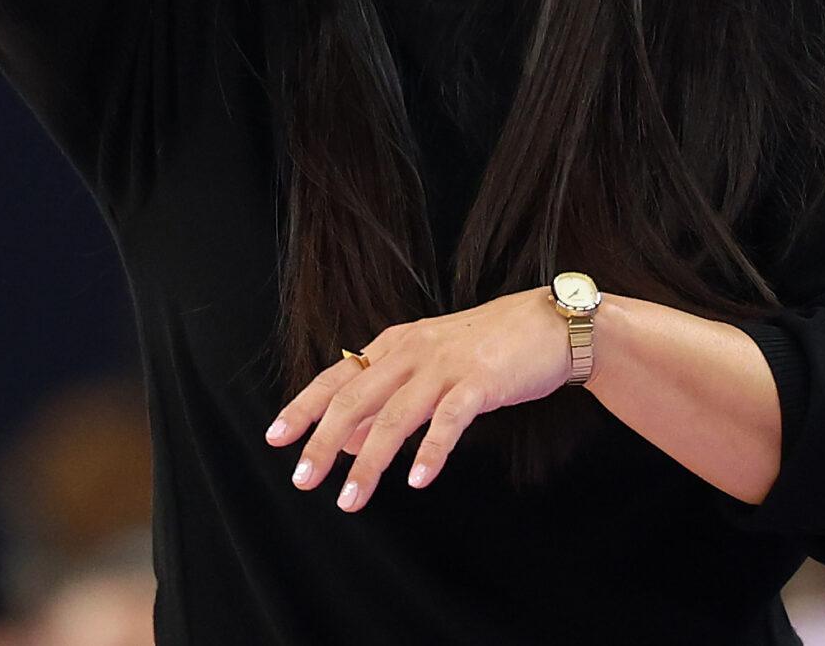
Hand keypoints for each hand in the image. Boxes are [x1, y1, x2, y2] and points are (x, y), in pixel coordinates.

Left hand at [263, 290, 573, 510]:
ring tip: (350, 500)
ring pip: (394, 417)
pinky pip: (449, 420)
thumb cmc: (486, 350)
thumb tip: (344, 442)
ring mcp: (444, 366)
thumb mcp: (426, 369)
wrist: (549, 325)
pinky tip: (418, 480)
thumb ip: (386, 402)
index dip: (304, 408)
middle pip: (355, 399)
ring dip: (369, 462)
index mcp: (393, 346)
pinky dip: (431, 451)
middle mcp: (410, 352)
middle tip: (302, 480)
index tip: (276, 438)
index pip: (336, 378)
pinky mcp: (480, 382)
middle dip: (323, 443)